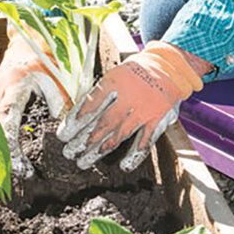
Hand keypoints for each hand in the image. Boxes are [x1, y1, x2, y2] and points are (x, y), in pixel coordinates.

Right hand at [0, 24, 71, 177]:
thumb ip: (62, 106)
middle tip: (23, 175)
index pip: (7, 120)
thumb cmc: (45, 61)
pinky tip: (10, 161)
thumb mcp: (57, 80)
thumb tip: (66, 135)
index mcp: (12, 84)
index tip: (21, 165)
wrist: (26, 42)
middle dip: (5, 156)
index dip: (11, 145)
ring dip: (0, 153)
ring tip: (18, 173)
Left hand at [57, 41, 208, 171]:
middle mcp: (130, 96)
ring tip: (84, 161)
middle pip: (103, 122)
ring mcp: (145, 109)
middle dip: (84, 139)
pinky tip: (124, 166)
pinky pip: (146, 139)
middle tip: (69, 153)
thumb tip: (77, 116)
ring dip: (101, 149)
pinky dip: (136, 154)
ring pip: (121, 133)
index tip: (63, 135)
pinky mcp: (159, 118)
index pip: (91, 103)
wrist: (170, 67)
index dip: (75, 121)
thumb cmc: (135, 73)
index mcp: (115, 81)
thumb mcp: (115, 74)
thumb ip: (100, 94)